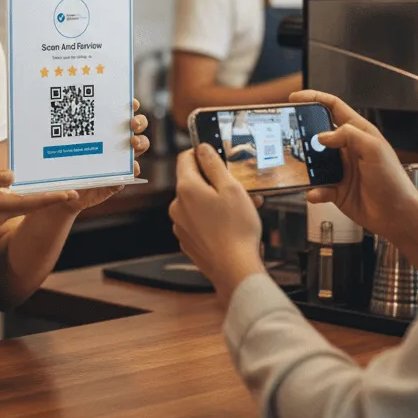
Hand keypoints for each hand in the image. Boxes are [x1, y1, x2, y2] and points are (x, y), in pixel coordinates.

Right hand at [0, 163, 78, 227]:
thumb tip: (12, 177)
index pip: (28, 202)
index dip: (49, 198)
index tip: (68, 194)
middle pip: (32, 206)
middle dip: (53, 198)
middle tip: (76, 188)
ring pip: (26, 206)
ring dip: (43, 198)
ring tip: (63, 186)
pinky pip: (17, 205)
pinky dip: (31, 198)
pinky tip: (39, 188)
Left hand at [68, 100, 149, 211]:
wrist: (65, 194)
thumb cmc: (64, 165)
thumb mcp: (62, 147)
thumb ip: (63, 135)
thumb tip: (58, 117)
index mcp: (105, 130)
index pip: (122, 113)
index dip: (131, 106)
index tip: (131, 103)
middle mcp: (116, 142)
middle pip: (138, 127)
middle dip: (140, 121)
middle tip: (133, 123)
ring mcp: (120, 160)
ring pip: (141, 147)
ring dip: (141, 142)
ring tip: (133, 143)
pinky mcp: (120, 179)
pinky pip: (132, 173)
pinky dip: (134, 169)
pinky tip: (130, 167)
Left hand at [169, 145, 266, 304]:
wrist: (234, 269)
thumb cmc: (236, 228)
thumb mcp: (231, 188)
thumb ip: (214, 164)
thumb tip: (202, 148)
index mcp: (186, 189)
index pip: (184, 159)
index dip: (200, 153)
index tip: (215, 157)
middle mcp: (177, 206)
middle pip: (192, 182)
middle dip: (214, 182)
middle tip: (238, 189)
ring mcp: (180, 225)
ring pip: (197, 203)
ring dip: (215, 202)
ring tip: (241, 210)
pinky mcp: (187, 241)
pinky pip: (198, 222)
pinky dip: (212, 219)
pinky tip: (231, 226)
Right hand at [287, 89, 417, 239]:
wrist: (397, 215)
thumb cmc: (393, 180)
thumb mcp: (374, 149)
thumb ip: (349, 135)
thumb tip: (322, 136)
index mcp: (358, 132)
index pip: (333, 107)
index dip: (314, 98)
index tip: (295, 98)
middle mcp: (347, 148)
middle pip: (318, 133)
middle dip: (302, 132)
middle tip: (286, 133)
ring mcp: (340, 169)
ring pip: (313, 161)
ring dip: (304, 164)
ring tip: (294, 165)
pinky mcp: (336, 190)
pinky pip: (318, 187)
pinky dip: (314, 190)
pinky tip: (315, 193)